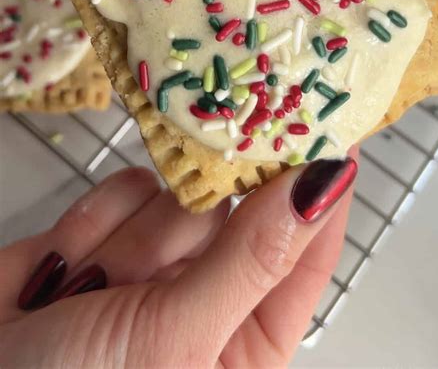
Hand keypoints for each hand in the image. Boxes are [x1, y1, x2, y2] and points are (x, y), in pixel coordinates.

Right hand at [0, 158, 356, 367]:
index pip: (304, 254)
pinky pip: (124, 193)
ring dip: (146, 223)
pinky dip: (98, 219)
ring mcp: (151, 267)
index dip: (320, 194)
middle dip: (217, 199)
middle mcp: (204, 302)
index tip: (334, 128)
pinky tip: (68, 263)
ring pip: (180, 197)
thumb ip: (250, 259)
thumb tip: (319, 188)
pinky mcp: (101, 238)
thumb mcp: (176, 338)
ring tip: (106, 272)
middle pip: (240, 214)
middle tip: (224, 141)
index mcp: (244, 345)